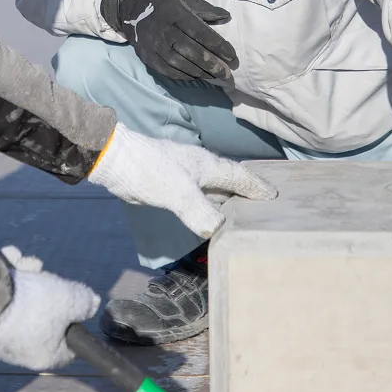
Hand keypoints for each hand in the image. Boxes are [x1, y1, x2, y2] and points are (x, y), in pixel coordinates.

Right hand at [0, 246, 99, 370]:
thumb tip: (92, 304)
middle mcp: (22, 350)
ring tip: (22, 264)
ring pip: (24, 300)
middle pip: (46, 316)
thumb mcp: (70, 298)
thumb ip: (84, 301)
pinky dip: (9, 277)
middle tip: (45, 274)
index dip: (75, 322)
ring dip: (27, 276)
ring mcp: (2, 335)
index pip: (68, 345)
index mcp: (45, 355)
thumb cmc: (34, 305)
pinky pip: (5, 296)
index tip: (74, 303)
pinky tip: (9, 262)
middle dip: (47, 288)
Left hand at [87, 122, 272, 237]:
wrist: (115, 161)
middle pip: (231, 181)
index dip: (257, 187)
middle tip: (267, 206)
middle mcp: (201, 169)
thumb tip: (220, 231)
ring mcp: (186, 176)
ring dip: (230, 199)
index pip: (239, 176)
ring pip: (215, 189)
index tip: (276, 195)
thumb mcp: (179, 194)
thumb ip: (201, 212)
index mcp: (207, 165)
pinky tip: (211, 216)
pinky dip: (212, 205)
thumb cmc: (149, 171)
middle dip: (248, 192)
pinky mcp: (172, 185)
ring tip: (245, 214)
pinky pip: (201, 196)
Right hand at [101, 0, 237, 83]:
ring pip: (179, 63)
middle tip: (227, 73)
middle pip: (191, 51)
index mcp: (174, 13)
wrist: (128, 4)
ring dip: (200, 72)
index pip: (200, 32)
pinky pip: (167, 70)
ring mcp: (153, 45)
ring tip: (215, 77)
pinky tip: (196, 76)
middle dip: (212, 64)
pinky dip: (184, 75)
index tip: (232, 55)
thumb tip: (226, 17)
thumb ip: (204, 7)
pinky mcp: (146, 56)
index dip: (218, 46)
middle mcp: (163, 30)